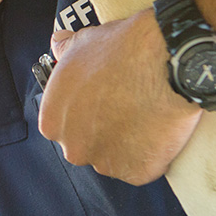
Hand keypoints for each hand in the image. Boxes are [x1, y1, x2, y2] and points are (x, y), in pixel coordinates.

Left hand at [37, 10, 201, 184]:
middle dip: (103, 132)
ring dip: (126, 145)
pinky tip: (157, 132)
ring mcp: (105, 163)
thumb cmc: (119, 51)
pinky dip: (150, 155)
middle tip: (126, 110)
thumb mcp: (82, 43)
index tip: (103, 103)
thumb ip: (64, 50)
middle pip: (87, 146)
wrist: (164, 60)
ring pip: (114, 159)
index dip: (85, 115)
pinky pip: (142, 168)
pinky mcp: (136, 172)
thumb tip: (58, 43)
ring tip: (144, 118)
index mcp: (51, 122)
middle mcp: (73, 148)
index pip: (64, 126)